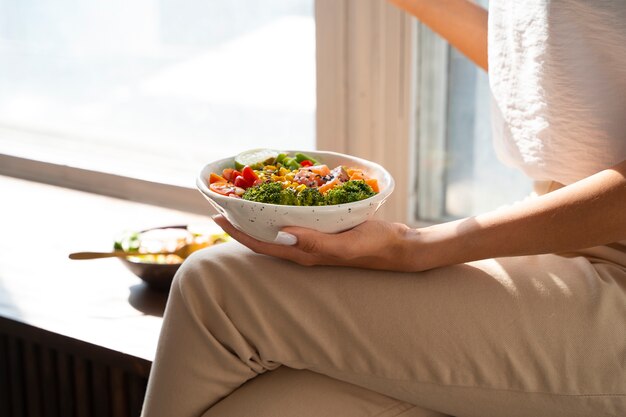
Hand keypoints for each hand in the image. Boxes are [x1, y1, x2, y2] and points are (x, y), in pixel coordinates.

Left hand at [212, 215, 422, 271]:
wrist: (400, 247)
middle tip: (224, 203)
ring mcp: (314, 242)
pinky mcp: (324, 232)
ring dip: (258, 217)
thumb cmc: (375, 246)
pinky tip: (280, 198)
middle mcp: (304, 250)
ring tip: (243, 199)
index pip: (261, 245)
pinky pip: (295, 221)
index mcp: (303, 255)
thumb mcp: (346, 245)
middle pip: (264, 238)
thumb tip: (280, 235)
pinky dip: (280, 210)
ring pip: (277, 230)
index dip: (236, 233)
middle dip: (241, 224)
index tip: (216, 215)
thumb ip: (315, 243)